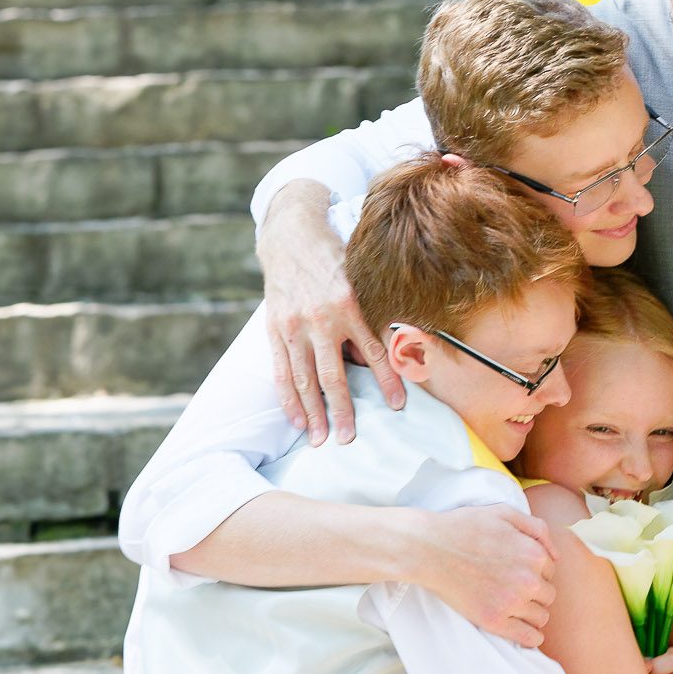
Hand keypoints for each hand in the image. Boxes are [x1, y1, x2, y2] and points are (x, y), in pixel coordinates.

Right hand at [256, 184, 404, 445]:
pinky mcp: (274, 329)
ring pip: (304, 380)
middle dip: (342, 411)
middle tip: (349, 438)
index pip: (373, 352)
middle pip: (333, 376)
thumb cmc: (332, 258)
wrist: (290, 235)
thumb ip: (368, 315)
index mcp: (349, 305)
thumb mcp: (358, 278)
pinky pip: (281, 371)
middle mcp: (321, 319)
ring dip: (313, 413)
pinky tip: (296, 419)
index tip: (398, 406)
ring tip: (320, 438)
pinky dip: (288, 398)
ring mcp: (294, 326)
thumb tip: (381, 355)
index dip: (388, 381)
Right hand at [415, 506, 558, 647]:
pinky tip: (525, 633)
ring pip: (541, 617)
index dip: (535, 571)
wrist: (429, 548)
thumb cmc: (464, 527)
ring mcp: (512, 602)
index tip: (518, 571)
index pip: (550, 571)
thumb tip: (556, 554)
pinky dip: (531, 637)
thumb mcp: (504, 513)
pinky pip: (528, 638)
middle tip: (515, 589)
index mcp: (534, 554)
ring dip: (533, 613)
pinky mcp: (495, 621)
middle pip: (548, 595)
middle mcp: (529, 580)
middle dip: (536, 592)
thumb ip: (537, 528)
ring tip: (517, 609)